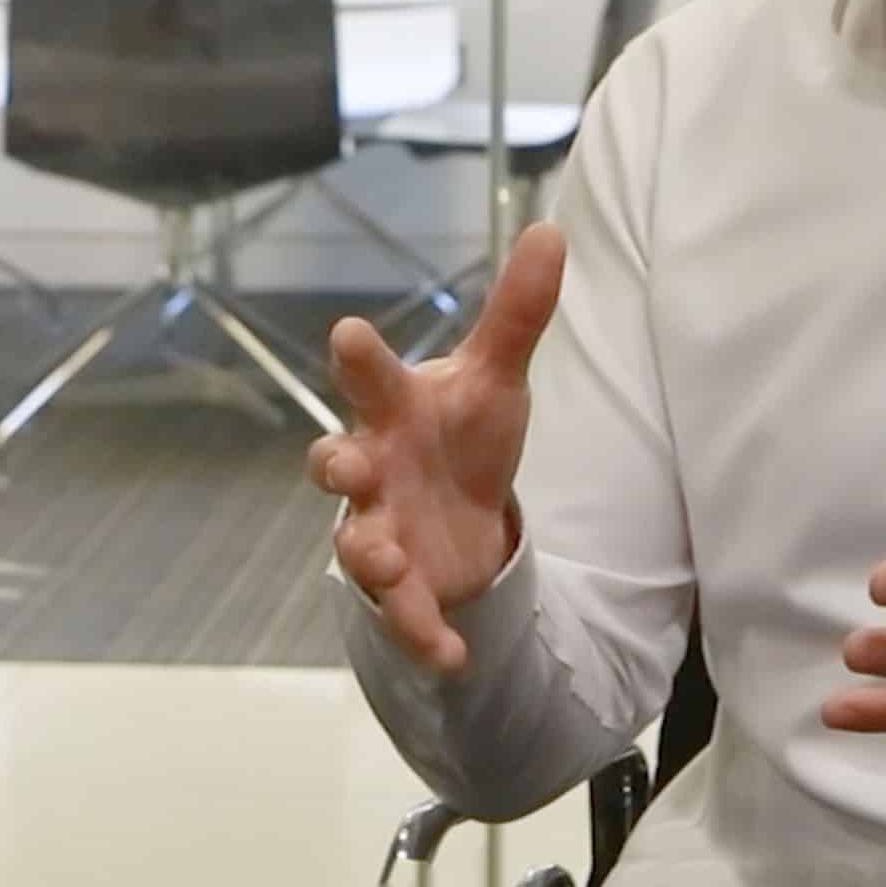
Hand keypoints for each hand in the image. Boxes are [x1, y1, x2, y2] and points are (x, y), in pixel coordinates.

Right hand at [307, 223, 567, 675]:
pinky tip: (453, 658)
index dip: (358, 358)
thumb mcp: (497, 377)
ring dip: (368, 554)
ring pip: (357, 545)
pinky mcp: (405, 589)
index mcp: (394, 412)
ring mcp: (381, 530)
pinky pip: (405, 617)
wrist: (465, 514)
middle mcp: (374, 470)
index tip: (347, 333)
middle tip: (345, 464)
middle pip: (336, 465)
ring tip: (388, 562)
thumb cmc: (463, 435)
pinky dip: (424, 638)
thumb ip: (517, 313)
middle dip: (334, 465)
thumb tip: (551, 228)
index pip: (368, 378)